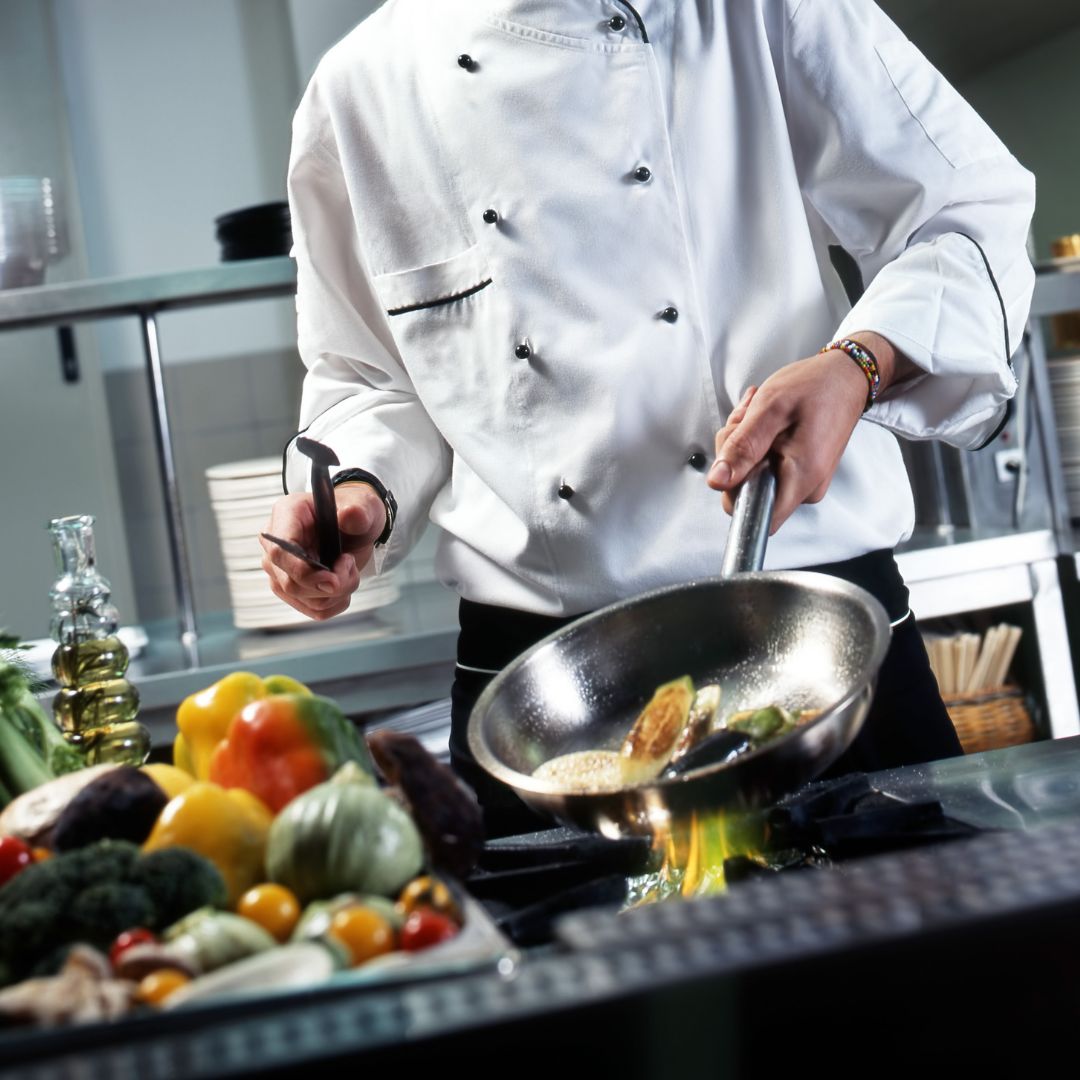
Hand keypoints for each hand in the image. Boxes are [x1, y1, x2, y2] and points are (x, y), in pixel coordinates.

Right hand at [259, 484, 386, 619]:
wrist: (356, 527)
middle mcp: (275, 545)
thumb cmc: (353, 513)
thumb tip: (351, 515)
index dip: (304, 571)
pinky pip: (314, 610)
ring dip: (338, 592)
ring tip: (349, 568)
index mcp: (286, 515)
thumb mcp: (363, 506)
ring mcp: (281, 571)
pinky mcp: (292, 591)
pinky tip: (344, 583)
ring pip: (305, 599)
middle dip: (330, 583)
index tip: (333, 578)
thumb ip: (359, 512)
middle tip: (350, 564)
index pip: (280, 552)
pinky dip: (336, 603)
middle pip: (290, 583)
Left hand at [707, 332, 913, 533]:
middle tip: (746, 422)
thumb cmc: (815, 386)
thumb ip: (742, 447)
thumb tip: (717, 481)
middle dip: (735, 456)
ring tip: (757, 415)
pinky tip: (764, 420)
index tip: (737, 456)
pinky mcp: (800, 471)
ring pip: (752, 476)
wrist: (846, 376)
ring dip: (744, 444)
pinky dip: (756, 443)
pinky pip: (764, 466)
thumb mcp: (769, 409)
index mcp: (802, 477)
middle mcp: (806, 487)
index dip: (734, 490)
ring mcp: (804, 481)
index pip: (754, 515)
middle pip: (748, 492)